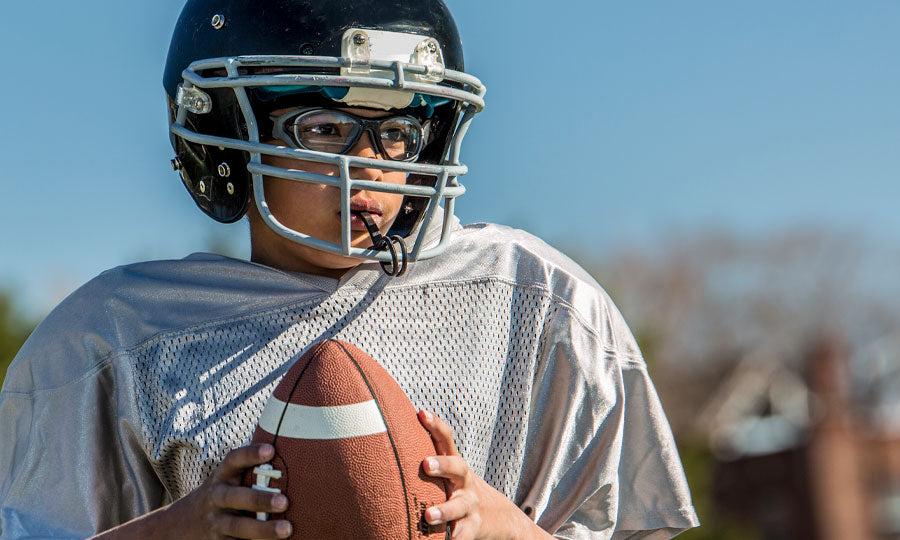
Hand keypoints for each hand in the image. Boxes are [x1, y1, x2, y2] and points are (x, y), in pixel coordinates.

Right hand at [168, 443, 291, 538]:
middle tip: (285, 501)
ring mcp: (215, 522)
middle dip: (259, 499)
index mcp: (221, 477)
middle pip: (236, 497)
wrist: (180, 524)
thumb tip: (290, 448)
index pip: (233, 460)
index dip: (250, 454)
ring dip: (263, 529)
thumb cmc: (220, 494)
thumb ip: (249, 470)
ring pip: (238, 527)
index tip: (271, 450)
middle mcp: (216, 497)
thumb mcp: (226, 479)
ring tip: (287, 529)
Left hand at [417, 410, 549, 539]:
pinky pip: (463, 535)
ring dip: (444, 510)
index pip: (447, 440)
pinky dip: (455, 539)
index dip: (436, 426)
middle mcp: (465, 482)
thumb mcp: (452, 474)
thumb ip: (432, 459)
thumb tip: (392, 439)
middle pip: (457, 467)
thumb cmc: (463, 491)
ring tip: (428, 516)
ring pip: (459, 506)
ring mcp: (470, 505)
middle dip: (442, 464)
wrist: (503, 518)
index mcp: (457, 466)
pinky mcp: (473, 528)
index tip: (421, 413)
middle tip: (425, 464)